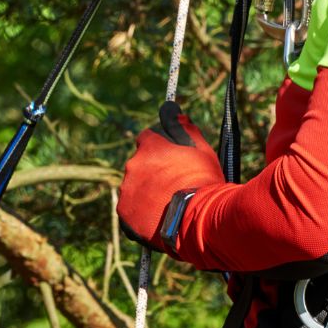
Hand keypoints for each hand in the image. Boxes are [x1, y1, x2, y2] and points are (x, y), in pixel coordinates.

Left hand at [118, 102, 225, 251]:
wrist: (198, 217)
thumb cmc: (203, 180)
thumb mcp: (201, 149)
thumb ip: (184, 127)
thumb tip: (172, 110)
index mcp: (149, 146)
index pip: (147, 138)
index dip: (159, 148)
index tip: (170, 159)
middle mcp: (133, 164)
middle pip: (140, 164)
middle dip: (153, 171)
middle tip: (172, 184)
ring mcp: (127, 189)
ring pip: (134, 186)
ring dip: (147, 191)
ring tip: (168, 204)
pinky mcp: (124, 212)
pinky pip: (130, 207)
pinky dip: (141, 210)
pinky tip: (158, 216)